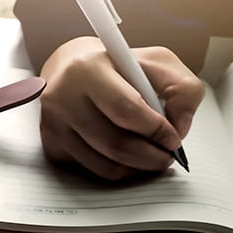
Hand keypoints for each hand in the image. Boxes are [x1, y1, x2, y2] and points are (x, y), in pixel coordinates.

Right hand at [38, 37, 203, 179]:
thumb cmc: (118, 66)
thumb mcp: (157, 63)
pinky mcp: (50, 143)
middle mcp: (63, 96)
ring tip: (151, 158)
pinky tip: (127, 158)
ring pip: (104, 163)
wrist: (71, 68)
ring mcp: (53, 122)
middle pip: (115, 143)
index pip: (126, 109)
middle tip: (167, 157)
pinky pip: (90, 170)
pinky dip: (117, 170)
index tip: (173, 139)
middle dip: (151, 157)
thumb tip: (178, 127)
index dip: (156, 130)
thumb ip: (182, 89)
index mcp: (88, 69)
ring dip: (137, 168)